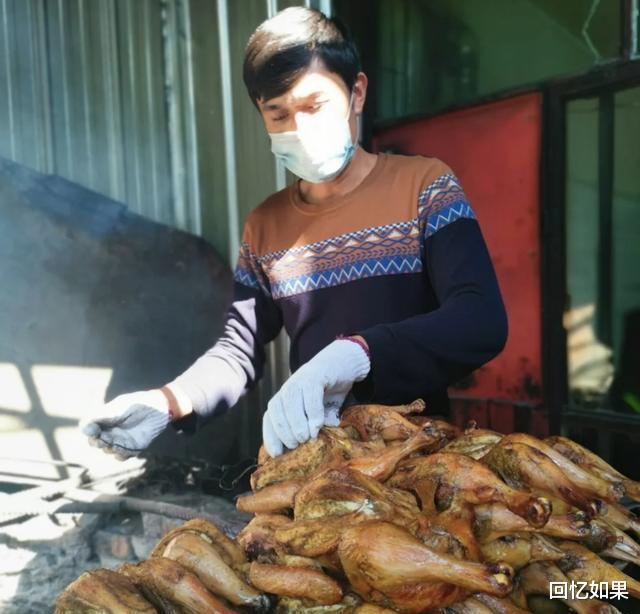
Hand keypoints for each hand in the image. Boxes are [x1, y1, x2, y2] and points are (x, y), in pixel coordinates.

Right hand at [80, 389, 174, 459]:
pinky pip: (122, 456)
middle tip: (101, 437)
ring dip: (109, 447)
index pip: (89, 428)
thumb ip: (103, 416)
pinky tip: (124, 447)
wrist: (159, 407)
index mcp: (104, 420)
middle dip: (96, 441)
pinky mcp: (132, 447)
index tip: (92, 429)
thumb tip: (85, 427)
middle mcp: (110, 432)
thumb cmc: (138, 403)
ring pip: (107, 450)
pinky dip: (121, 454)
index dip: (88, 430)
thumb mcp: (119, 407)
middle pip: (95, 442)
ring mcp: (120, 440)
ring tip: (114, 440)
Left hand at [262, 338, 369, 456]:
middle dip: (285, 433)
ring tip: (307, 438)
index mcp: (284, 399)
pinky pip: (309, 395)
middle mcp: (287, 389)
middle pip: (277, 412)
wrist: (345, 364)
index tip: (277, 455)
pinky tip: (318, 425)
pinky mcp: (314, 375)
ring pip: (290, 404)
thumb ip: (312, 428)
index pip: (270, 419)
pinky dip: (312, 413)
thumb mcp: (319, 413)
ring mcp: (299, 380)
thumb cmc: (330, 392)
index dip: (271, 437)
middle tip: (298, 446)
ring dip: (297, 424)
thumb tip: (309, 453)